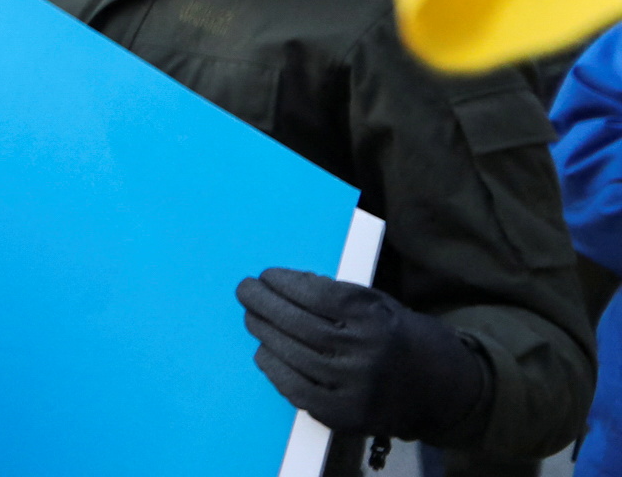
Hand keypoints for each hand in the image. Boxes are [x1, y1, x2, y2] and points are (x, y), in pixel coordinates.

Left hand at [237, 269, 491, 442]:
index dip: (285, 283)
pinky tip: (264, 353)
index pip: (317, 296)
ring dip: (265, 334)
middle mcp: (366, 355)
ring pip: (294, 357)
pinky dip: (275, 370)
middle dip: (265, 305)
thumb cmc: (404, 337)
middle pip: (300, 326)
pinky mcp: (347, 416)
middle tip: (245, 291)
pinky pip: (298, 391)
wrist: (446, 390)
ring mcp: (355, 389)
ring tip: (252, 319)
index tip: (266, 275)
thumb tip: (285, 285)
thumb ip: (339, 297)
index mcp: (377, 320)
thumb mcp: (381, 306)